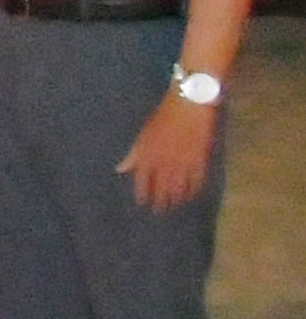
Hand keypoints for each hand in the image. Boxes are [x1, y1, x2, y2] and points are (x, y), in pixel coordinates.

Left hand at [124, 92, 219, 211]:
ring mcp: (183, 165)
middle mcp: (164, 164)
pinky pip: (196, 182)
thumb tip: (120, 169)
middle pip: (161, 189)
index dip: (142, 194)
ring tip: (173, 206)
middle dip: (159, 201)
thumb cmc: (163, 118)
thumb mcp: (143, 135)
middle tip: (159, 211)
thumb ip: (133, 155)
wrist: (189, 107)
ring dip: (175, 199)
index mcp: (148, 157)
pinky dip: (193, 191)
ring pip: (178, 188)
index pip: (142, 182)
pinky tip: (191, 196)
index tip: (142, 203)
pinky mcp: (199, 162)